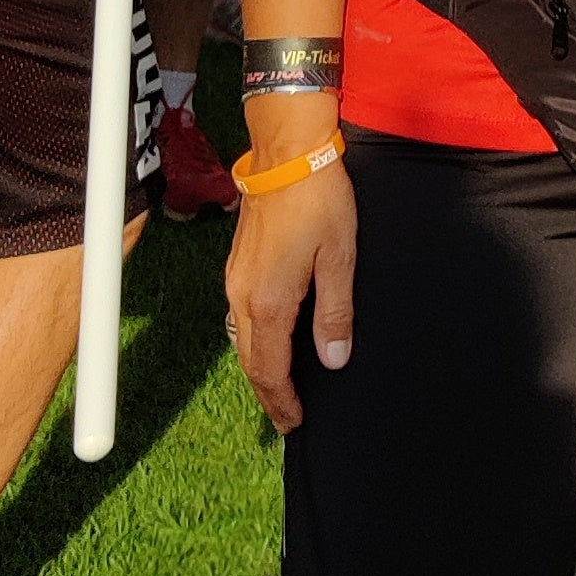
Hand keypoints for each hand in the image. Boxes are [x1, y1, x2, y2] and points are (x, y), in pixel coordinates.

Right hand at [224, 102, 355, 432]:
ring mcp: (235, 280)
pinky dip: (255, 342)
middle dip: (268, 393)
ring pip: (242, 340)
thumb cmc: (319, 201)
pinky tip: (272, 342)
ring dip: (260, 368)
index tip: (295, 422)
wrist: (287, 153)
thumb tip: (332, 360)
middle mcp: (243, 296)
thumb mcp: (340, 259)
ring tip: (282, 387)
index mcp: (269, 300)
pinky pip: (240, 318)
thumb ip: (335, 314)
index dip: (283, 401)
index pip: (270, 369)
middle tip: (288, 417)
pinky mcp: (237, 265)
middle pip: (250, 361)